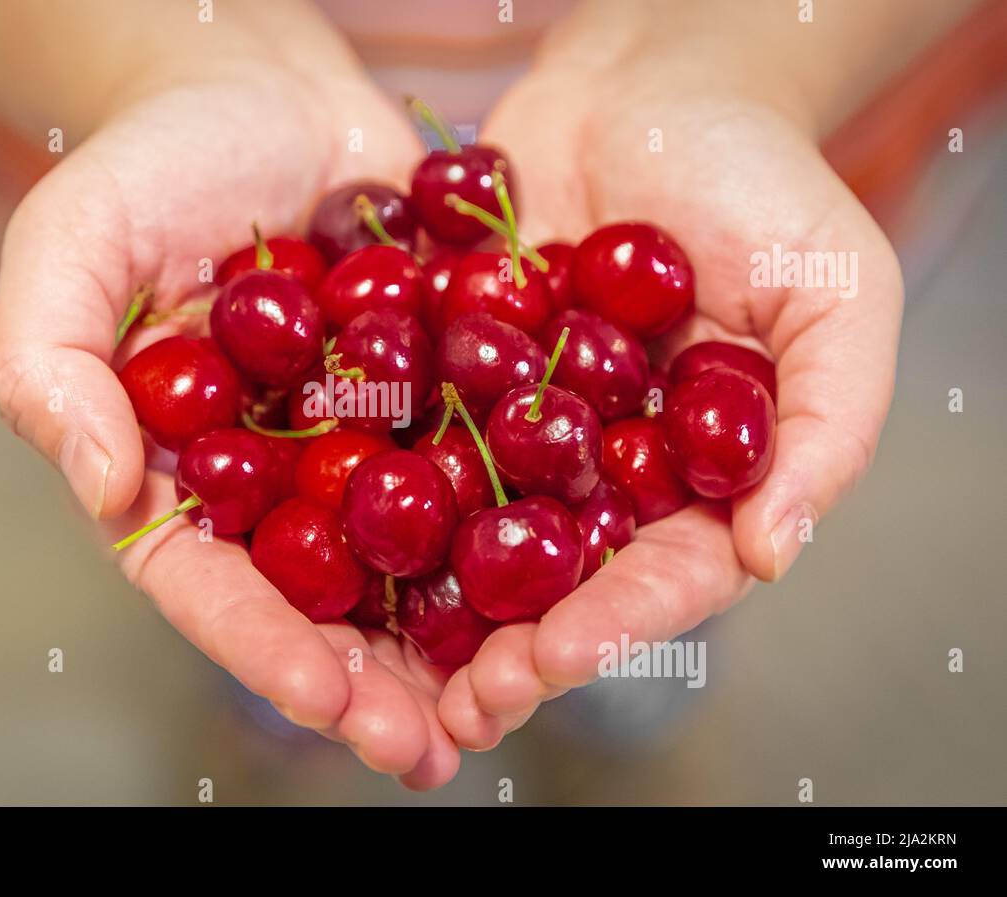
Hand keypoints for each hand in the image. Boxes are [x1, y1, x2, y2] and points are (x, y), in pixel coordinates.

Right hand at [0, 64, 461, 787]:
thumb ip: (53, 369)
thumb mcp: (68, 246)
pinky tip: (566, 578)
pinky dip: (515, 525)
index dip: (266, 647)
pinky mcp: (431, 393)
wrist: (262, 85)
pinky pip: (474, 467)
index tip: (330, 698)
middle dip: (371, 681)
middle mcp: (270, 477)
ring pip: (405, 558)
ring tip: (507, 701)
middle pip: (317, 600)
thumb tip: (108, 491)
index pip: (212, 583)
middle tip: (430, 747)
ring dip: (454, 638)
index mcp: (178, 472)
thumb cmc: (148, 161)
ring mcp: (356, 440)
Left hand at [438, 12, 901, 747]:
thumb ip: (828, 423)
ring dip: (427, 601)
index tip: (555, 660)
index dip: (609, 625)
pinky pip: (409, 433)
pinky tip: (321, 533)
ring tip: (383, 664)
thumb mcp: (836, 293)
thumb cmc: (762, 179)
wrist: (648, 82)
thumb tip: (775, 551)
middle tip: (457, 703)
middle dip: (507, 646)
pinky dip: (368, 483)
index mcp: (692, 476)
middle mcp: (598, 468)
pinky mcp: (447, 371)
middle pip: (552, 579)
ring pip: (467, 530)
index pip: (656, 575)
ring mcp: (515, 425)